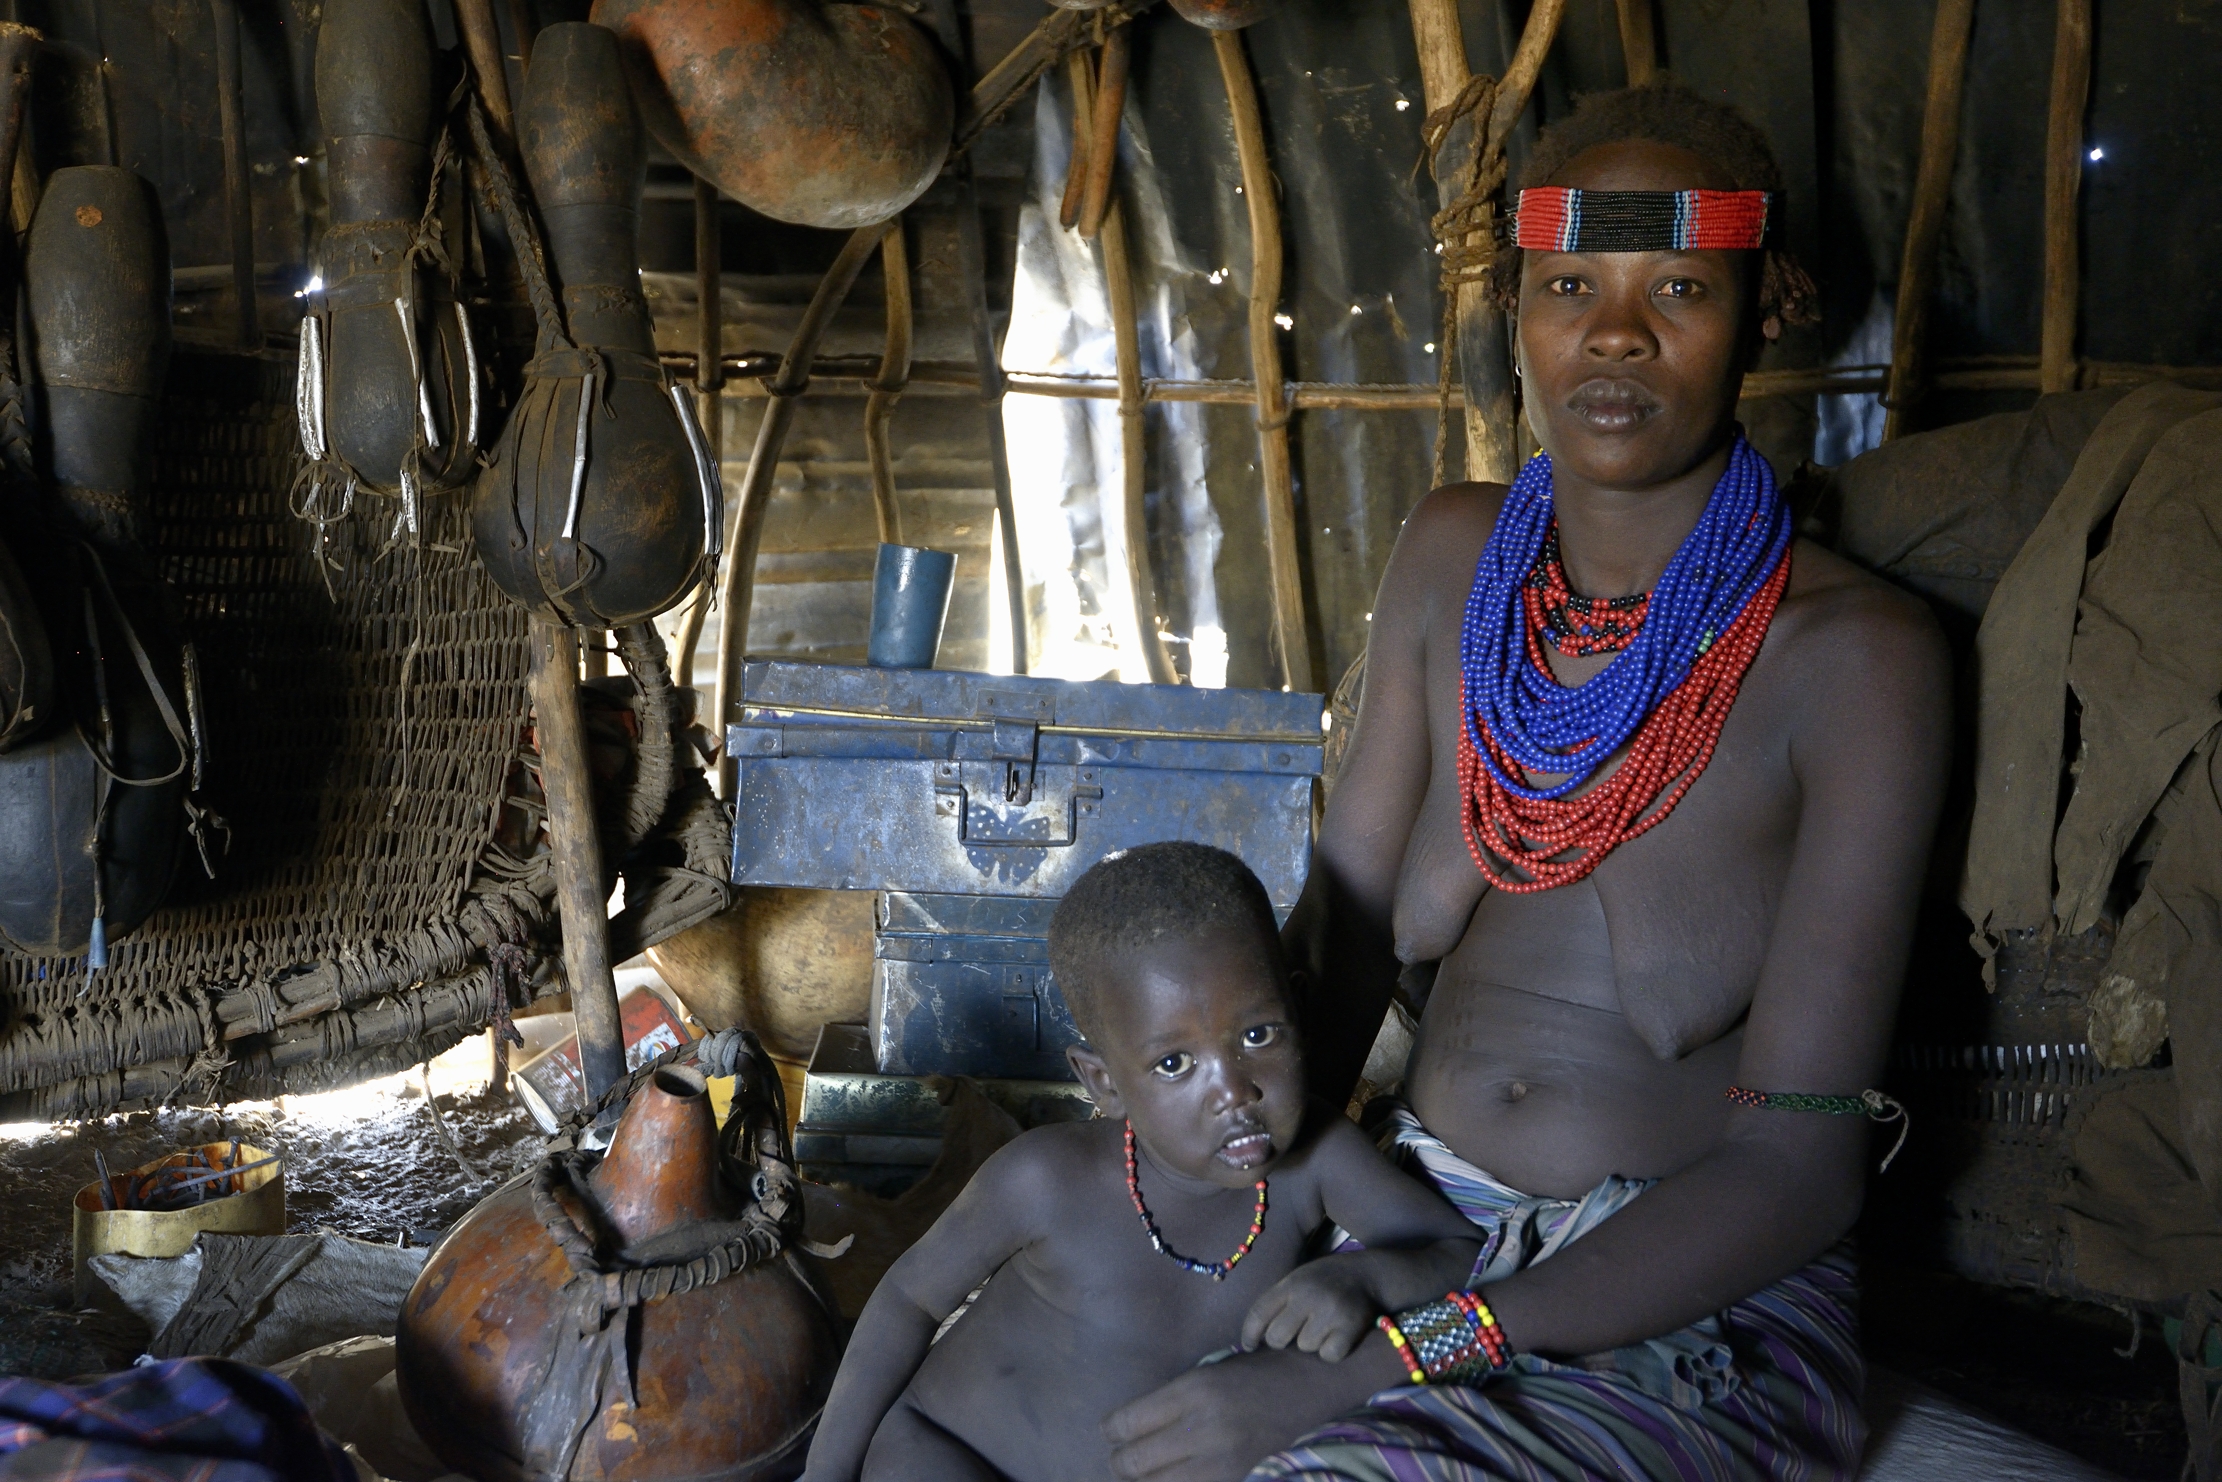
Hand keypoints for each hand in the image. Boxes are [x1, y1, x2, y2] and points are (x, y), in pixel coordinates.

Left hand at [1102, 1343, 1399, 1481]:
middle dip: (1120, 1463)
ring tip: (1147, 1474)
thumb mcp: (1208, 1374)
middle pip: (1131, 1462)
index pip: (1125, 1424)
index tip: (1113, 1433)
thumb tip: (1129, 1430)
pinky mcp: (1237, 1478)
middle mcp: (1203, 1426)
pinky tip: (1174, 1479)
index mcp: (1192, 1390)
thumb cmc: (1258, 1372)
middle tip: (1123, 1459)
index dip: (1111, 1432)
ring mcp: (1221, 1459)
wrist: (1314, 1385)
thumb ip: (1171, 1402)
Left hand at [1240, 1260, 1379, 1361]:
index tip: (1249, 1347)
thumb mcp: (1298, 1280)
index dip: (1249, 1335)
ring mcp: (1329, 1311)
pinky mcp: (1350, 1327)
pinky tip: (1337, 1337)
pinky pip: (1329, 1355)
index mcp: (1291, 1283)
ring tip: (1323, 1328)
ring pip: (1304, 1347)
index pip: (1258, 1314)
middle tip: (1294, 1334)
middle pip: (1276, 1337)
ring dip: (1311, 1343)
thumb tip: (1255, 1339)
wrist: (1369, 1273)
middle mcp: (1307, 1296)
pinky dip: (1331, 1351)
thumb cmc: (1326, 1281)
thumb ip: (1280, 1302)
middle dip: (1281, 1341)